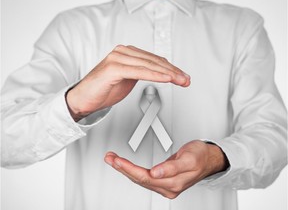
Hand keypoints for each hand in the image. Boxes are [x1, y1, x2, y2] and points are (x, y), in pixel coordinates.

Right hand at [66, 45, 189, 120]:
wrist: (83, 99)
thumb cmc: (103, 90)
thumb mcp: (128, 80)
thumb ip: (141, 73)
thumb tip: (158, 73)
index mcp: (127, 53)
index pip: (154, 59)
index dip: (171, 68)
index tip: (182, 76)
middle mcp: (123, 52)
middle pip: (154, 61)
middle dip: (173, 71)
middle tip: (186, 80)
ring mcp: (117, 58)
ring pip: (149, 65)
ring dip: (168, 74)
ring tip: (180, 80)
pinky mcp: (113, 67)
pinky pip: (139, 71)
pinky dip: (155, 75)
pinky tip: (166, 79)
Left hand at [104, 140, 228, 198]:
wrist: (209, 159)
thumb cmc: (200, 156)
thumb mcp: (189, 158)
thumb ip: (172, 167)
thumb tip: (156, 172)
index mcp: (173, 183)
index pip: (145, 177)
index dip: (129, 169)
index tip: (117, 161)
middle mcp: (168, 187)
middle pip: (140, 179)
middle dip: (123, 168)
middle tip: (110, 158)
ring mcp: (166, 185)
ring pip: (140, 179)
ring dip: (125, 169)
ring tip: (114, 160)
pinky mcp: (164, 181)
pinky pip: (145, 177)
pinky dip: (133, 170)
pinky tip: (126, 166)